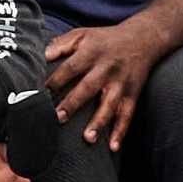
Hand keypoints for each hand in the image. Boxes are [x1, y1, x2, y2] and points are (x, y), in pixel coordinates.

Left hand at [43, 20, 164, 146]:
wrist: (143, 38)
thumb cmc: (105, 39)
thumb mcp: (83, 34)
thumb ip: (60, 44)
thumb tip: (40, 57)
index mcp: (91, 53)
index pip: (69, 68)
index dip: (55, 81)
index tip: (40, 94)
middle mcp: (106, 69)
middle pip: (88, 87)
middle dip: (73, 103)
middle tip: (58, 118)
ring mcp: (120, 83)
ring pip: (110, 105)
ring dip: (99, 122)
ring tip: (88, 139)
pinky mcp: (132, 94)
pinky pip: (127, 115)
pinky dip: (121, 131)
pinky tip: (113, 147)